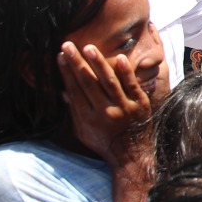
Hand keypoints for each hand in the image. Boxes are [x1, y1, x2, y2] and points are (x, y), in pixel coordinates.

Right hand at [58, 40, 156, 167]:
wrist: (132, 155)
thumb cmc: (104, 143)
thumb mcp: (83, 132)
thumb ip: (74, 112)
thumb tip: (63, 93)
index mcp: (89, 119)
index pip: (75, 90)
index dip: (67, 72)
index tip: (61, 56)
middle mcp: (105, 112)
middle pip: (88, 83)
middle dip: (77, 63)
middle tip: (68, 45)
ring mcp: (124, 108)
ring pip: (109, 81)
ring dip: (98, 63)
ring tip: (89, 48)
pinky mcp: (140, 105)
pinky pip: (131, 85)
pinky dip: (125, 72)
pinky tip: (119, 58)